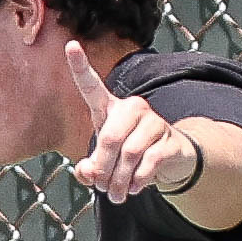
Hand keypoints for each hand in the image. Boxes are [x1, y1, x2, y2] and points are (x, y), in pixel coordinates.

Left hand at [66, 41, 198, 202]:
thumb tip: (89, 172)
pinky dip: (138, 181)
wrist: (170, 160)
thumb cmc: (129, 157)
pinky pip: (149, 162)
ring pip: (129, 154)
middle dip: (103, 168)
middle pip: (110, 138)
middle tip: (101, 188)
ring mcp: (154, 122)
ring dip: (119, 180)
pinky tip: (135, 188)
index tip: (70, 46)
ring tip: (117, 194)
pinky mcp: (171, 140)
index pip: (92, 86)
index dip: (81, 67)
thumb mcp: (105, 164)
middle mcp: (133, 108)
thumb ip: (90, 169)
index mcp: (111, 109)